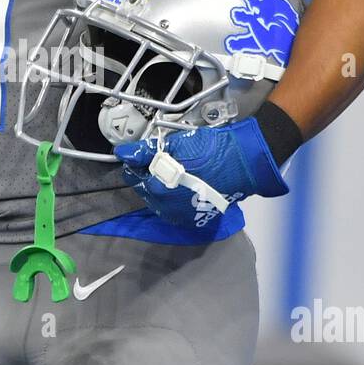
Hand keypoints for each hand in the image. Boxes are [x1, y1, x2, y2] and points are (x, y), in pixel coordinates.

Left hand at [114, 117, 289, 228]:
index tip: (146, 154)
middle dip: (149, 177)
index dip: (137, 163)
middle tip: (162, 161)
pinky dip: (175, 198)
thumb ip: (145, 151)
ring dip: (161, 188)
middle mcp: (165, 208)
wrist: (242, 164)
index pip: (133, 176)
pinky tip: (183, 187)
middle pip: (146, 191)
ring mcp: (180, 216)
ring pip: (159, 201)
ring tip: (174, 173)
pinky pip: (175, 209)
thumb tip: (122, 153)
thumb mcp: (176, 145)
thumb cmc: (208, 151)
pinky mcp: (195, 219)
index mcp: (157, 189)